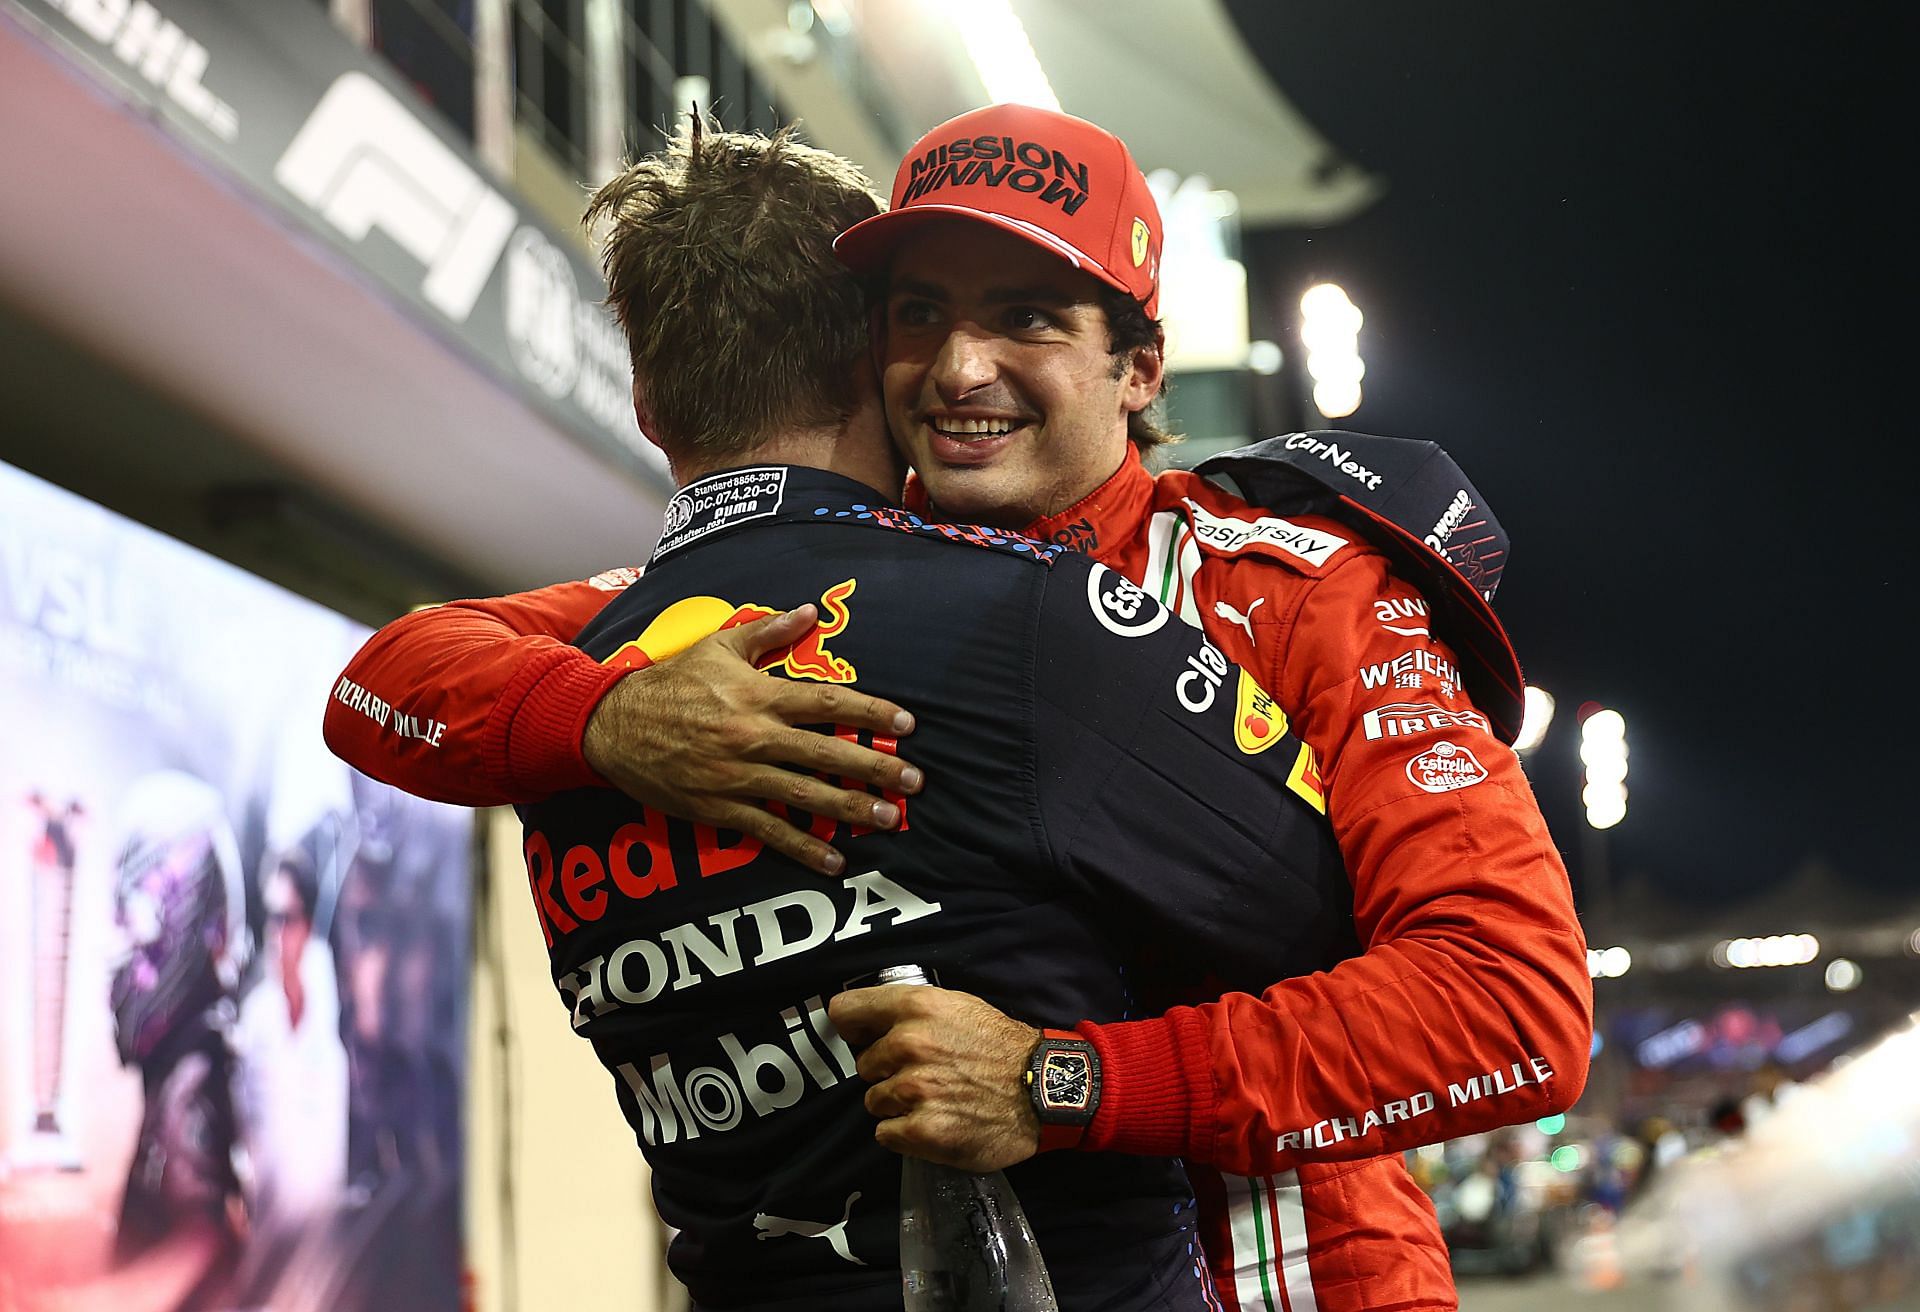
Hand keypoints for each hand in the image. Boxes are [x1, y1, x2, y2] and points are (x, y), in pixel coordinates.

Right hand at [584, 604, 923, 874]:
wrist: (613, 726)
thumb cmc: (671, 683)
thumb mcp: (718, 646)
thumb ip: (768, 631)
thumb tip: (810, 610)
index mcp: (759, 695)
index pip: (828, 702)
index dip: (871, 711)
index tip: (906, 722)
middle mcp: (754, 735)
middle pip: (827, 752)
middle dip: (876, 767)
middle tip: (915, 781)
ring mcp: (738, 775)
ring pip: (806, 794)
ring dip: (852, 809)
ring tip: (890, 820)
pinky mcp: (720, 807)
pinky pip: (770, 829)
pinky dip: (803, 847)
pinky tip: (835, 860)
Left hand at [830, 984, 1040, 1171]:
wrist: (1044, 1089)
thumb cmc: (1000, 1046)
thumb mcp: (958, 1006)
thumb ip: (911, 1012)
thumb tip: (864, 1024)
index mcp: (916, 1007)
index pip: (846, 1011)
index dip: (851, 1027)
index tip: (862, 1038)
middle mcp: (909, 1044)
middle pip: (863, 1065)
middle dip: (886, 1071)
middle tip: (924, 1075)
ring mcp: (914, 1089)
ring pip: (874, 1101)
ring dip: (897, 1105)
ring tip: (935, 1100)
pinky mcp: (922, 1131)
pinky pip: (886, 1134)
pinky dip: (905, 1133)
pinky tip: (935, 1122)